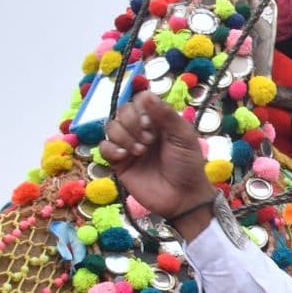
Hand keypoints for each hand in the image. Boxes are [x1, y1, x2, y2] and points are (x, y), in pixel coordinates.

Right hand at [100, 93, 220, 235]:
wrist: (182, 197)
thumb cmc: (187, 165)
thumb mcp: (183, 137)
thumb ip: (167, 115)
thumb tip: (146, 95)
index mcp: (158, 120)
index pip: (140, 100)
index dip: (140, 107)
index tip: (149, 122)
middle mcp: (141, 129)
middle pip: (122, 111)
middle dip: (132, 123)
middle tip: (148, 140)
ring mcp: (129, 145)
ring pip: (111, 127)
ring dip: (123, 137)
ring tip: (140, 152)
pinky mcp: (119, 162)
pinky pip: (103, 147)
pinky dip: (111, 149)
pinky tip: (125, 158)